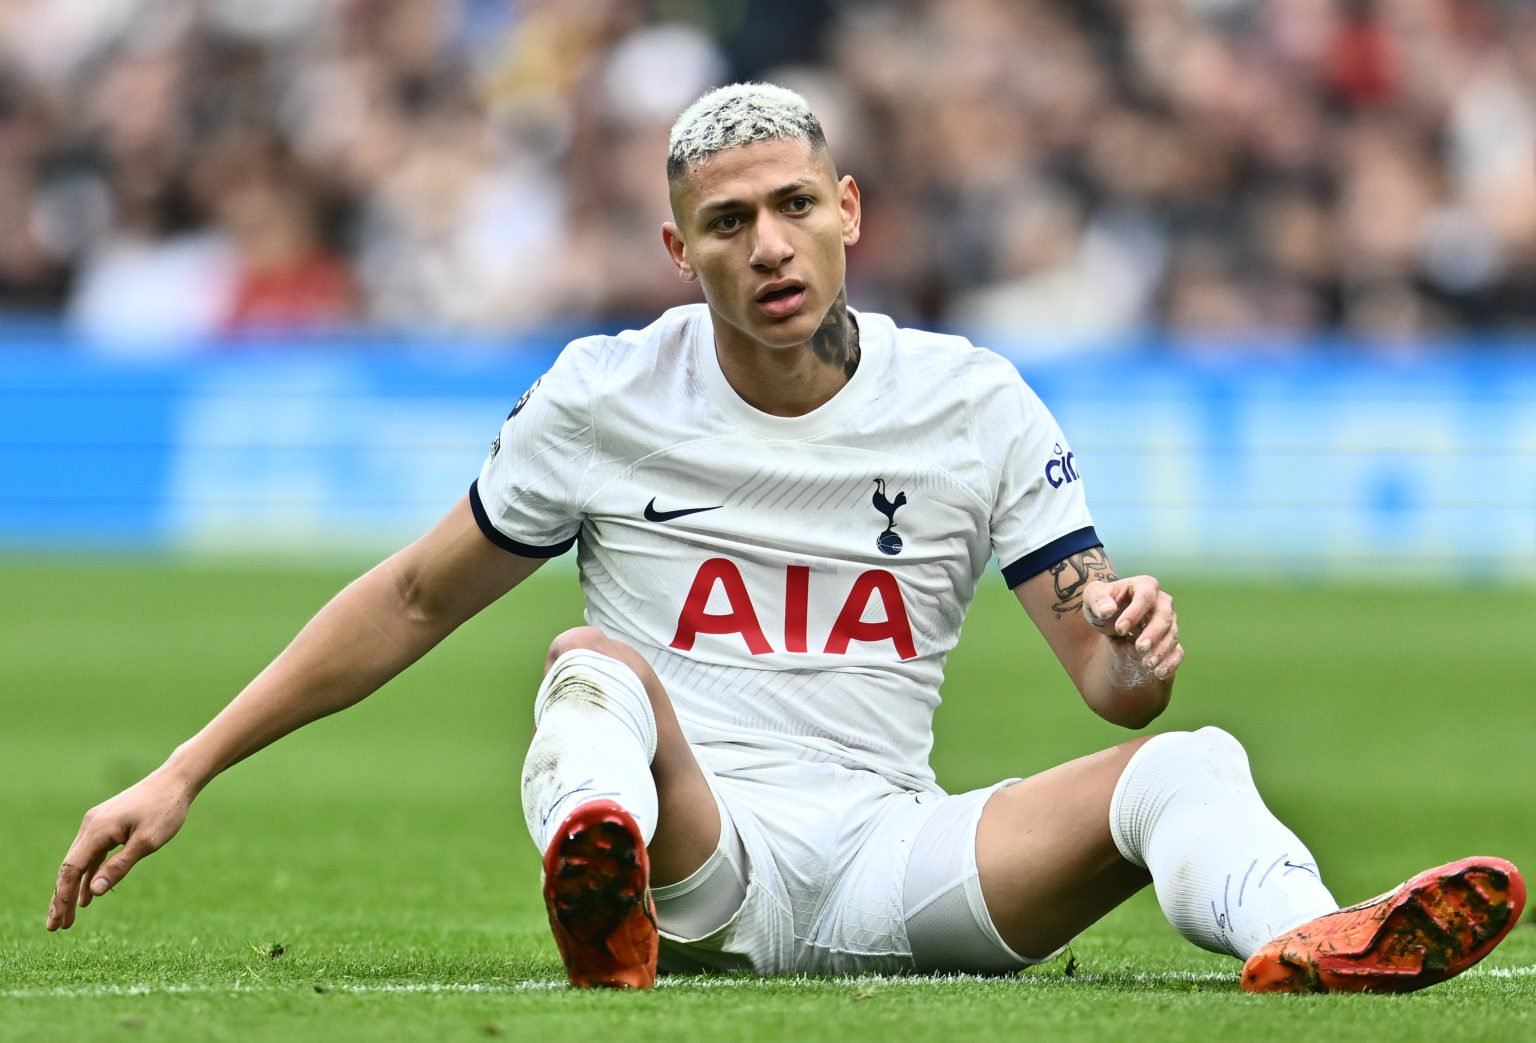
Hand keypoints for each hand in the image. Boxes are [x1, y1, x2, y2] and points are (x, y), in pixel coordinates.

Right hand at [47, 770, 193, 930]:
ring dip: (73, 889)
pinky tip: (88, 894)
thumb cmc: (165, 809)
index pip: (71, 869)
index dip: (62, 896)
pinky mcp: (107, 824)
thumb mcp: (147, 842)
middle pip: (70, 867)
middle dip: (61, 898)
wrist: (176, 780)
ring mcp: (97, 823)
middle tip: (56, 927)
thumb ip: (119, 866)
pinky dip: (88, 874)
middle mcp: (91, 825)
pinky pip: (92, 854)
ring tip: (69, 917)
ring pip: (79, 862)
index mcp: (98, 829)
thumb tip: (93, 891)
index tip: (57, 919)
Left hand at [1082, 575, 1183, 681]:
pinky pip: (1177, 651)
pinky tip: (1159, 672)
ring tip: (1147, 664)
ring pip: (1172, 634)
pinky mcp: (1170, 640)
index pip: (1146, 595)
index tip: (1120, 628)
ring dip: (1161, 650)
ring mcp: (1168, 622)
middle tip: (1140, 648)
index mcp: (1144, 586)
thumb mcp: (1092, 597)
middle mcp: (1161, 602)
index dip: (1135, 612)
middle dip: (1153, 633)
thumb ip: (1097, 599)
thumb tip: (1108, 610)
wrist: (1111, 622)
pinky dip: (1170, 662)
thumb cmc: (1103, 605)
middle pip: (1164, 616)